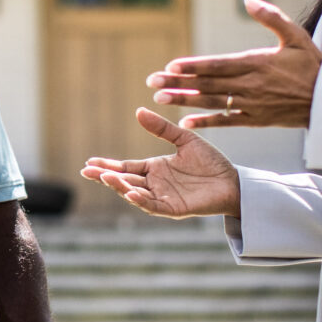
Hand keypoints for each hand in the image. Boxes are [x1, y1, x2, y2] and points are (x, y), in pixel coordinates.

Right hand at [81, 108, 241, 217]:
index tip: (90, 162)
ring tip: (105, 178)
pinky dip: (140, 200)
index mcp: (155, 168)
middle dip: (105, 177)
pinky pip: (153, 206)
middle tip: (87, 171)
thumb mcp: (184, 139)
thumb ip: (162, 128)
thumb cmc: (211, 162)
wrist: (234, 181)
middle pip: (125, 181)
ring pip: (135, 193)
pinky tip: (129, 192)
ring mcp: (163, 197)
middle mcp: (155, 184)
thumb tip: (138, 112)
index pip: (126, 167)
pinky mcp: (174, 209)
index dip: (108, 166)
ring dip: (119, 187)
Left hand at [146, 0, 321, 128]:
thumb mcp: (297, 36)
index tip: (170, 66)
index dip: (194, 66)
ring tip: (160, 99)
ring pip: (212, 102)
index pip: (219, 65)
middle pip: (208, 84)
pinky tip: (185, 122)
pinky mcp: (256, 121)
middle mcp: (252, 86)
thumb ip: (271, 16)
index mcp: (258, 63)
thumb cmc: (312, 65)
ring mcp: (252, 105)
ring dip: (185, 101)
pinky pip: (226, 121)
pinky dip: (206, 122)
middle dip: (178, 83)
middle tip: (152, 83)